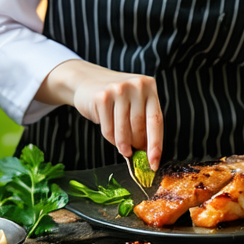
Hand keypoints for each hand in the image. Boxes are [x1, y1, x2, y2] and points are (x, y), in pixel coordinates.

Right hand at [37, 60, 163, 168]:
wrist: (87, 80)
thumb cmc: (115, 97)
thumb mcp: (134, 102)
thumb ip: (143, 121)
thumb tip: (148, 154)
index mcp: (149, 86)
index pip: (156, 120)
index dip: (155, 144)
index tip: (154, 163)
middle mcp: (136, 85)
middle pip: (139, 127)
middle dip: (137, 144)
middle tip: (134, 151)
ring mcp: (118, 90)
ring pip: (123, 131)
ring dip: (123, 145)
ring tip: (123, 148)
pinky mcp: (101, 98)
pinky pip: (108, 130)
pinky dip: (110, 139)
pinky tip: (110, 135)